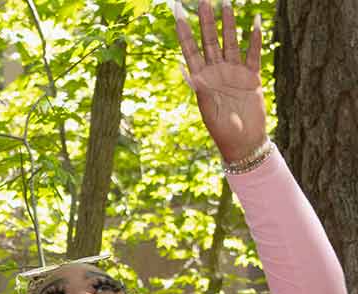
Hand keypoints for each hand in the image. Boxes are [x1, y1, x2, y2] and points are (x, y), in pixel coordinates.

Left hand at [173, 0, 267, 162]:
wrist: (243, 141)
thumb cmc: (222, 130)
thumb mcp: (207, 108)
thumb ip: (200, 88)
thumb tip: (186, 71)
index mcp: (201, 78)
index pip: (189, 48)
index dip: (183, 30)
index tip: (176, 12)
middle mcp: (216, 71)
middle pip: (209, 40)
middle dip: (205, 20)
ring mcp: (234, 72)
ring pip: (231, 42)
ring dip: (229, 24)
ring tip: (227, 3)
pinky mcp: (251, 77)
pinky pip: (253, 54)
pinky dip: (255, 39)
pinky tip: (255, 21)